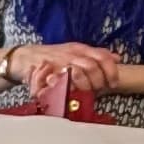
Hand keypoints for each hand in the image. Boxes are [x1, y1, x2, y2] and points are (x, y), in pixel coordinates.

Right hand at [8, 42, 123, 111]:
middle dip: (97, 82)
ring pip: (77, 74)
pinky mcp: (45, 72)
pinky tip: (66, 93)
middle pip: (91, 67)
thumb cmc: (54, 57)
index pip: (102, 57)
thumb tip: (117, 58)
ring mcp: (58, 62)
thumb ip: (97, 55)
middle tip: (96, 91)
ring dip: (82, 86)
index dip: (111, 71)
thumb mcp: (77, 52)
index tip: (113, 83)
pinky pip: (57, 82)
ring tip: (82, 93)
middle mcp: (70, 54)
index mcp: (80, 49)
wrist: (25, 57)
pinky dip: (63, 88)